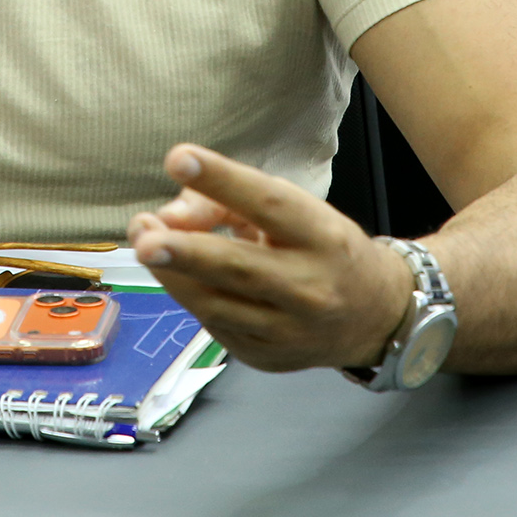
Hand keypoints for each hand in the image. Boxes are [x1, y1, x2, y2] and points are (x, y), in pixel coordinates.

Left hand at [126, 144, 414, 373]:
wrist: (373, 316)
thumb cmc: (323, 247)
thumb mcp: (294, 209)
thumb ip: (231, 201)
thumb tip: (170, 215)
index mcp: (323, 237)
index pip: (269, 204)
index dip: (223, 181)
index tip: (179, 158)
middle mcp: (310, 288)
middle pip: (240, 268)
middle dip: (186, 252)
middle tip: (144, 236)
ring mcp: (288, 331)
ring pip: (217, 305)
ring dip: (172, 274)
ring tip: (144, 242)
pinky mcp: (267, 358)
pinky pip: (216, 325)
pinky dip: (191, 296)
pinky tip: (179, 274)